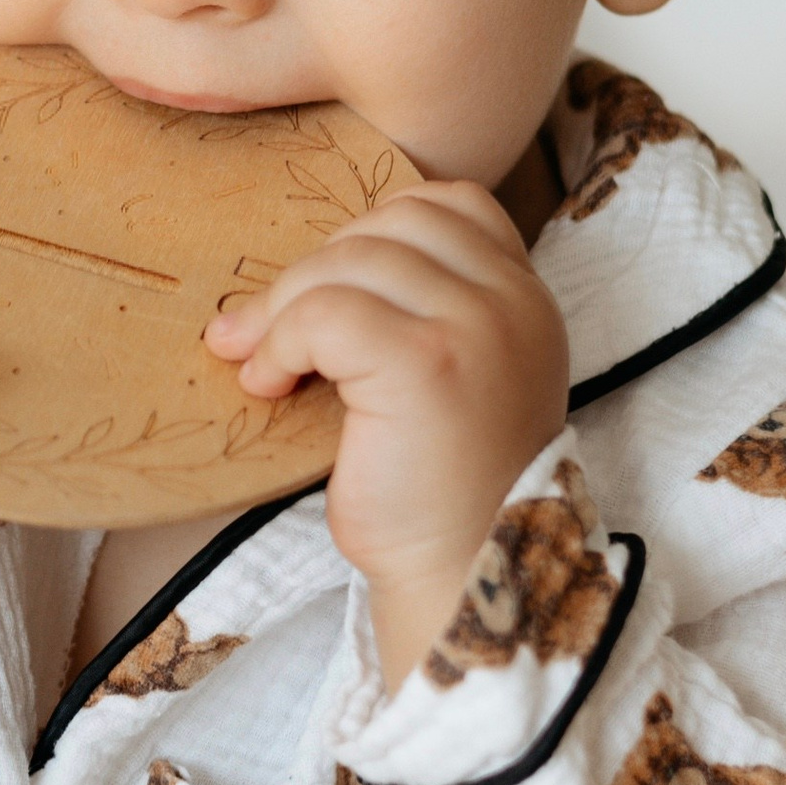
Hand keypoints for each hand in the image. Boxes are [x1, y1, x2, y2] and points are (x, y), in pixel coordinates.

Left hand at [204, 181, 568, 687]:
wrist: (461, 578)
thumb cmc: (439, 492)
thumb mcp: (450, 381)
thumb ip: (416, 313)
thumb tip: (302, 273)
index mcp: (525, 301)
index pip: (446, 206)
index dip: (370, 234)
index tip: (328, 299)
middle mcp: (513, 302)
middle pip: (386, 225)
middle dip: (310, 273)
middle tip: (260, 334)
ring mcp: (476, 326)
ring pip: (347, 261)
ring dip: (283, 310)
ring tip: (262, 365)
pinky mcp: (426, 362)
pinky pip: (325, 311)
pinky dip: (279, 342)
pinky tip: (270, 385)